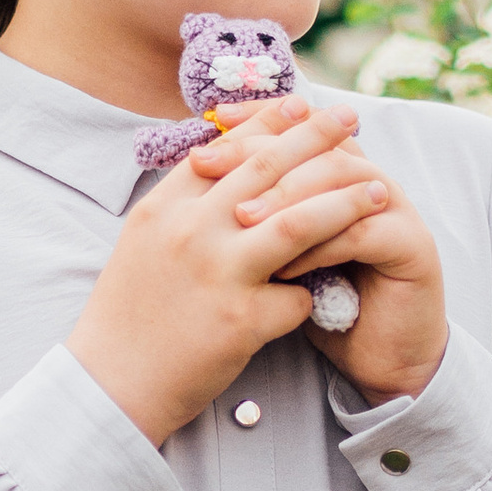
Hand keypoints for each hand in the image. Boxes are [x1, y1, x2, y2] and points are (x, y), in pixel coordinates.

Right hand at [67, 97, 401, 444]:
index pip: (225, 149)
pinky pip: (298, 296)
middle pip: (266, 169)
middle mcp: (189, 232)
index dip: (269, 124)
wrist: (111, 384)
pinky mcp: (240, 320)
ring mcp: (216, 273)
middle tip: (351, 118)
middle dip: (317, 138)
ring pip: (297, 222)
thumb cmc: (130, 315)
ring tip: (380, 190)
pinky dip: (316, 292)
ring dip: (345, 202)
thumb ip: (182, 206)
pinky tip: (331, 293)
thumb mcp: (143, 244)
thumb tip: (219, 165)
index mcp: (163, 208)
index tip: (302, 106)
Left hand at [192, 104, 447, 406]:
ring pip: (342, 178)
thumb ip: (256, 214)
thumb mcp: (278, 254)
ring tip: (241, 218)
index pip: (298, 125)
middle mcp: (371, 180)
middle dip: (258, 149)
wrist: (383, 360)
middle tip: (208, 164)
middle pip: (315, 143)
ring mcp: (398, 210)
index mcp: (339, 172)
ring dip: (288, 195)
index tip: (210, 121)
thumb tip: (194, 171)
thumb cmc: (323, 306)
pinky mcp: (413, 247)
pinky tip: (284, 266)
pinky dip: (321, 246)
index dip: (255, 118)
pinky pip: (363, 233)